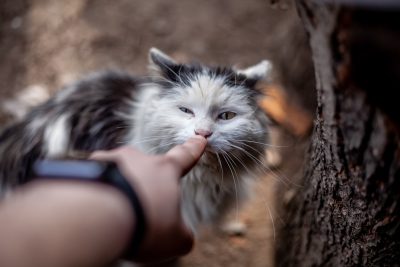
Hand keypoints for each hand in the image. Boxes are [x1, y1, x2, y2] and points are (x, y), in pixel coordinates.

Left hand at [91, 135, 206, 262]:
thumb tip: (182, 237)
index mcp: (165, 170)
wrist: (97, 218)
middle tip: (138, 208)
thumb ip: (182, 234)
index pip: (184, 156)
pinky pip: (93, 179)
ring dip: (118, 188)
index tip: (198, 139)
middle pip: (144, 168)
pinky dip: (95, 192)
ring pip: (117, 173)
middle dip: (143, 184)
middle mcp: (137, 159)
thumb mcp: (174, 239)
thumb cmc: (142, 224)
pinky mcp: (85, 168)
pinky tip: (93, 210)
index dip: (193, 149)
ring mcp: (109, 160)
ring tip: (114, 214)